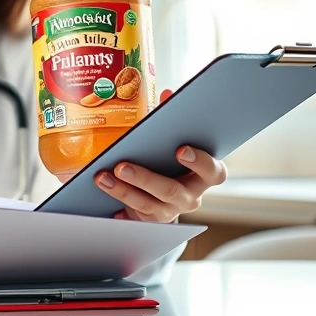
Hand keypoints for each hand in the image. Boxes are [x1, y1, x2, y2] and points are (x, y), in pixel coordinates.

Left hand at [94, 89, 227, 221]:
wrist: (163, 193)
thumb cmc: (169, 159)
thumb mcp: (171, 139)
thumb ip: (172, 117)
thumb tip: (169, 93)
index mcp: (204, 176)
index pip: (214, 172)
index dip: (200, 162)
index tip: (180, 149)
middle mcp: (190, 197)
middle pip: (172, 191)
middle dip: (145, 179)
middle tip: (121, 166)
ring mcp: (170, 212)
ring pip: (149, 206)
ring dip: (123, 191)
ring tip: (101, 177)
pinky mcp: (150, 222)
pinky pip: (134, 220)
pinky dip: (117, 210)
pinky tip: (101, 201)